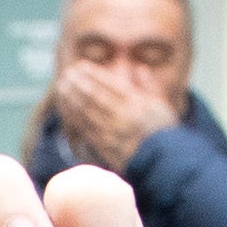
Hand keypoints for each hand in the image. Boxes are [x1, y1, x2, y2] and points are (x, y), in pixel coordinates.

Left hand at [47, 62, 176, 172]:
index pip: (111, 84)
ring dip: (72, 98)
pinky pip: (85, 128)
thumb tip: (139, 68)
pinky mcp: (104, 146)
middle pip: (95, 96)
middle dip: (79, 83)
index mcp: (137, 102)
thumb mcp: (161, 104)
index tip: (81, 66)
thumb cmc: (164, 130)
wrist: (163, 160)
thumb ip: (149, 85)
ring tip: (61, 87)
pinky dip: (74, 117)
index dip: (94, 74)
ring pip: (87, 112)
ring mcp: (111, 132)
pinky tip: (66, 109)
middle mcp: (122, 115)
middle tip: (67, 73)